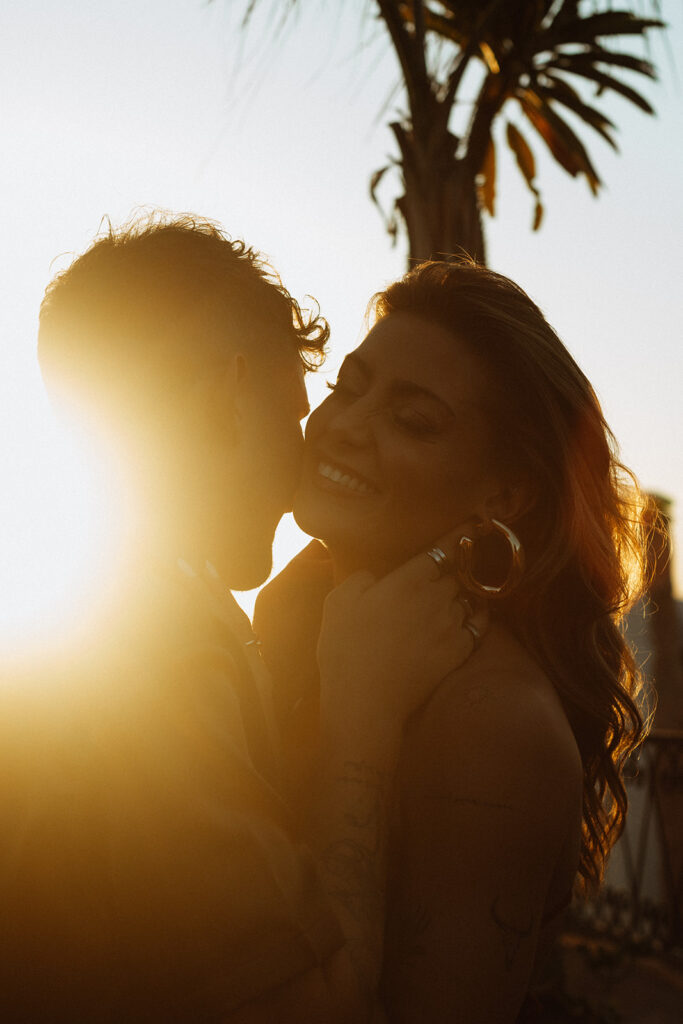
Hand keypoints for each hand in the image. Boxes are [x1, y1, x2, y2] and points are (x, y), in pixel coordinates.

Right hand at [317, 530, 487, 733]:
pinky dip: (477, 616)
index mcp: (408, 580)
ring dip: (461, 595)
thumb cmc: (345, 649)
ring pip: (467, 598)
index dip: (460, 535)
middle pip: (457, 574)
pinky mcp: (458, 651)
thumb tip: (375, 577)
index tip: (473, 525)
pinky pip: (478, 625)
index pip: (444, 548)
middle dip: (455, 570)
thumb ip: (361, 578)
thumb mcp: (338, 602)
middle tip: (453, 567)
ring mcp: (450, 625)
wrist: (364, 700)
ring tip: (455, 594)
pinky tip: (473, 614)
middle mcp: (436, 598)